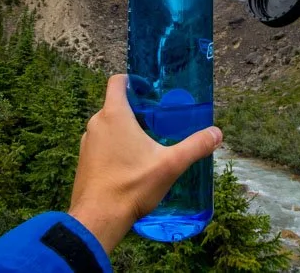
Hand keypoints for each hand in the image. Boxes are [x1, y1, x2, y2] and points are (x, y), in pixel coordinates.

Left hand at [67, 74, 222, 253]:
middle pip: (116, 105)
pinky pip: (101, 144)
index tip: (150, 91)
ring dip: (124, 130)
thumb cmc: (132, 185)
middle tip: (157, 121)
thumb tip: (217, 133)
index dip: (133, 80)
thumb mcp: (170, 165)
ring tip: (146, 144)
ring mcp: (87, 142)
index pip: (117, 81)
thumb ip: (195, 146)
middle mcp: (96, 123)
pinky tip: (130, 164)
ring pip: (107, 126)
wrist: (98, 218)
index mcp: (114, 115)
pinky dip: (114, 147)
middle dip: (136, 110)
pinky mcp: (83, 160)